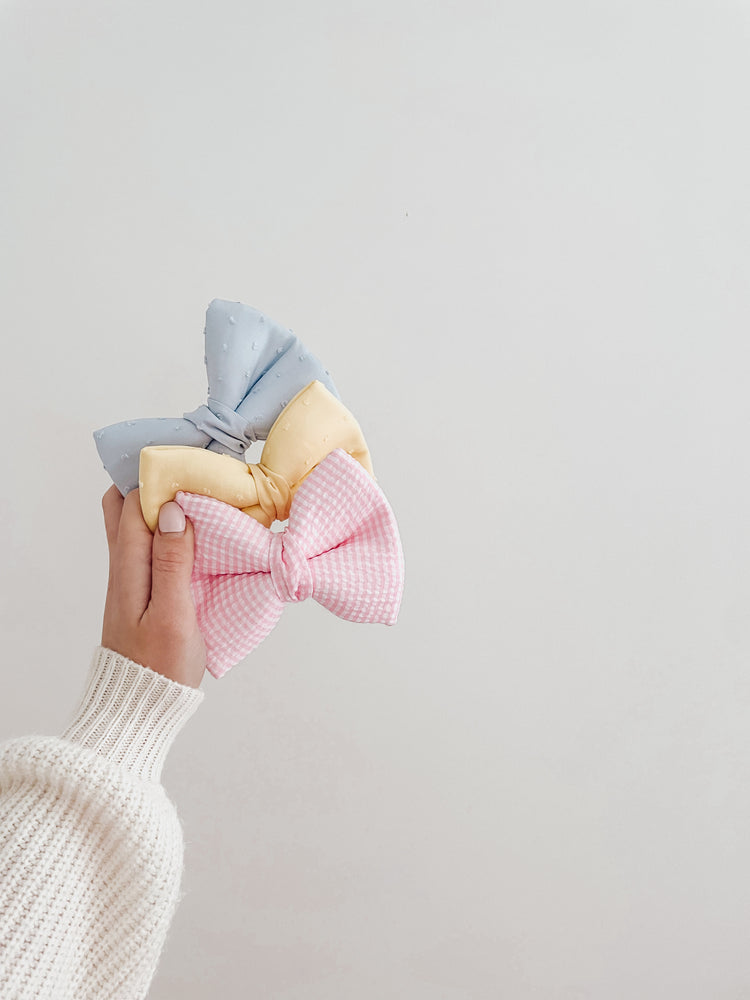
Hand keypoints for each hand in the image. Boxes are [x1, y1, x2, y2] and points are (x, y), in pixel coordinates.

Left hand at [101, 485, 206, 687]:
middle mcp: (125, 565)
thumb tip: (172, 511)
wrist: (141, 706)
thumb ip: (173, 562)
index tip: (190, 461)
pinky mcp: (146, 591)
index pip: (133, 503)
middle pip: (126, 507)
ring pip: (140, 526)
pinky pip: (154, 547)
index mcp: (129, 566)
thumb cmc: (159, 666)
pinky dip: (172, 531)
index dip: (158, 476)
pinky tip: (199, 532)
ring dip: (165, 506)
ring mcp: (134, 578)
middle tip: (191, 470)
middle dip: (153, 482)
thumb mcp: (173, 615)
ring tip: (202, 493)